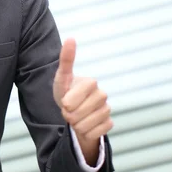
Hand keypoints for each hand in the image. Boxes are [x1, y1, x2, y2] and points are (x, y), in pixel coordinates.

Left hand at [53, 38, 112, 162]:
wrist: (72, 109)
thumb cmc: (65, 90)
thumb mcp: (62, 76)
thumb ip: (66, 59)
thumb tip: (71, 38)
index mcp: (91, 83)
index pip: (72, 101)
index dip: (65, 103)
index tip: (64, 100)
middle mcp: (102, 95)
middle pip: (78, 114)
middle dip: (68, 115)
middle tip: (69, 109)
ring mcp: (107, 110)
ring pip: (85, 125)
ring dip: (76, 124)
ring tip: (76, 116)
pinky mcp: (109, 123)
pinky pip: (94, 133)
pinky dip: (85, 132)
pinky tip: (85, 124)